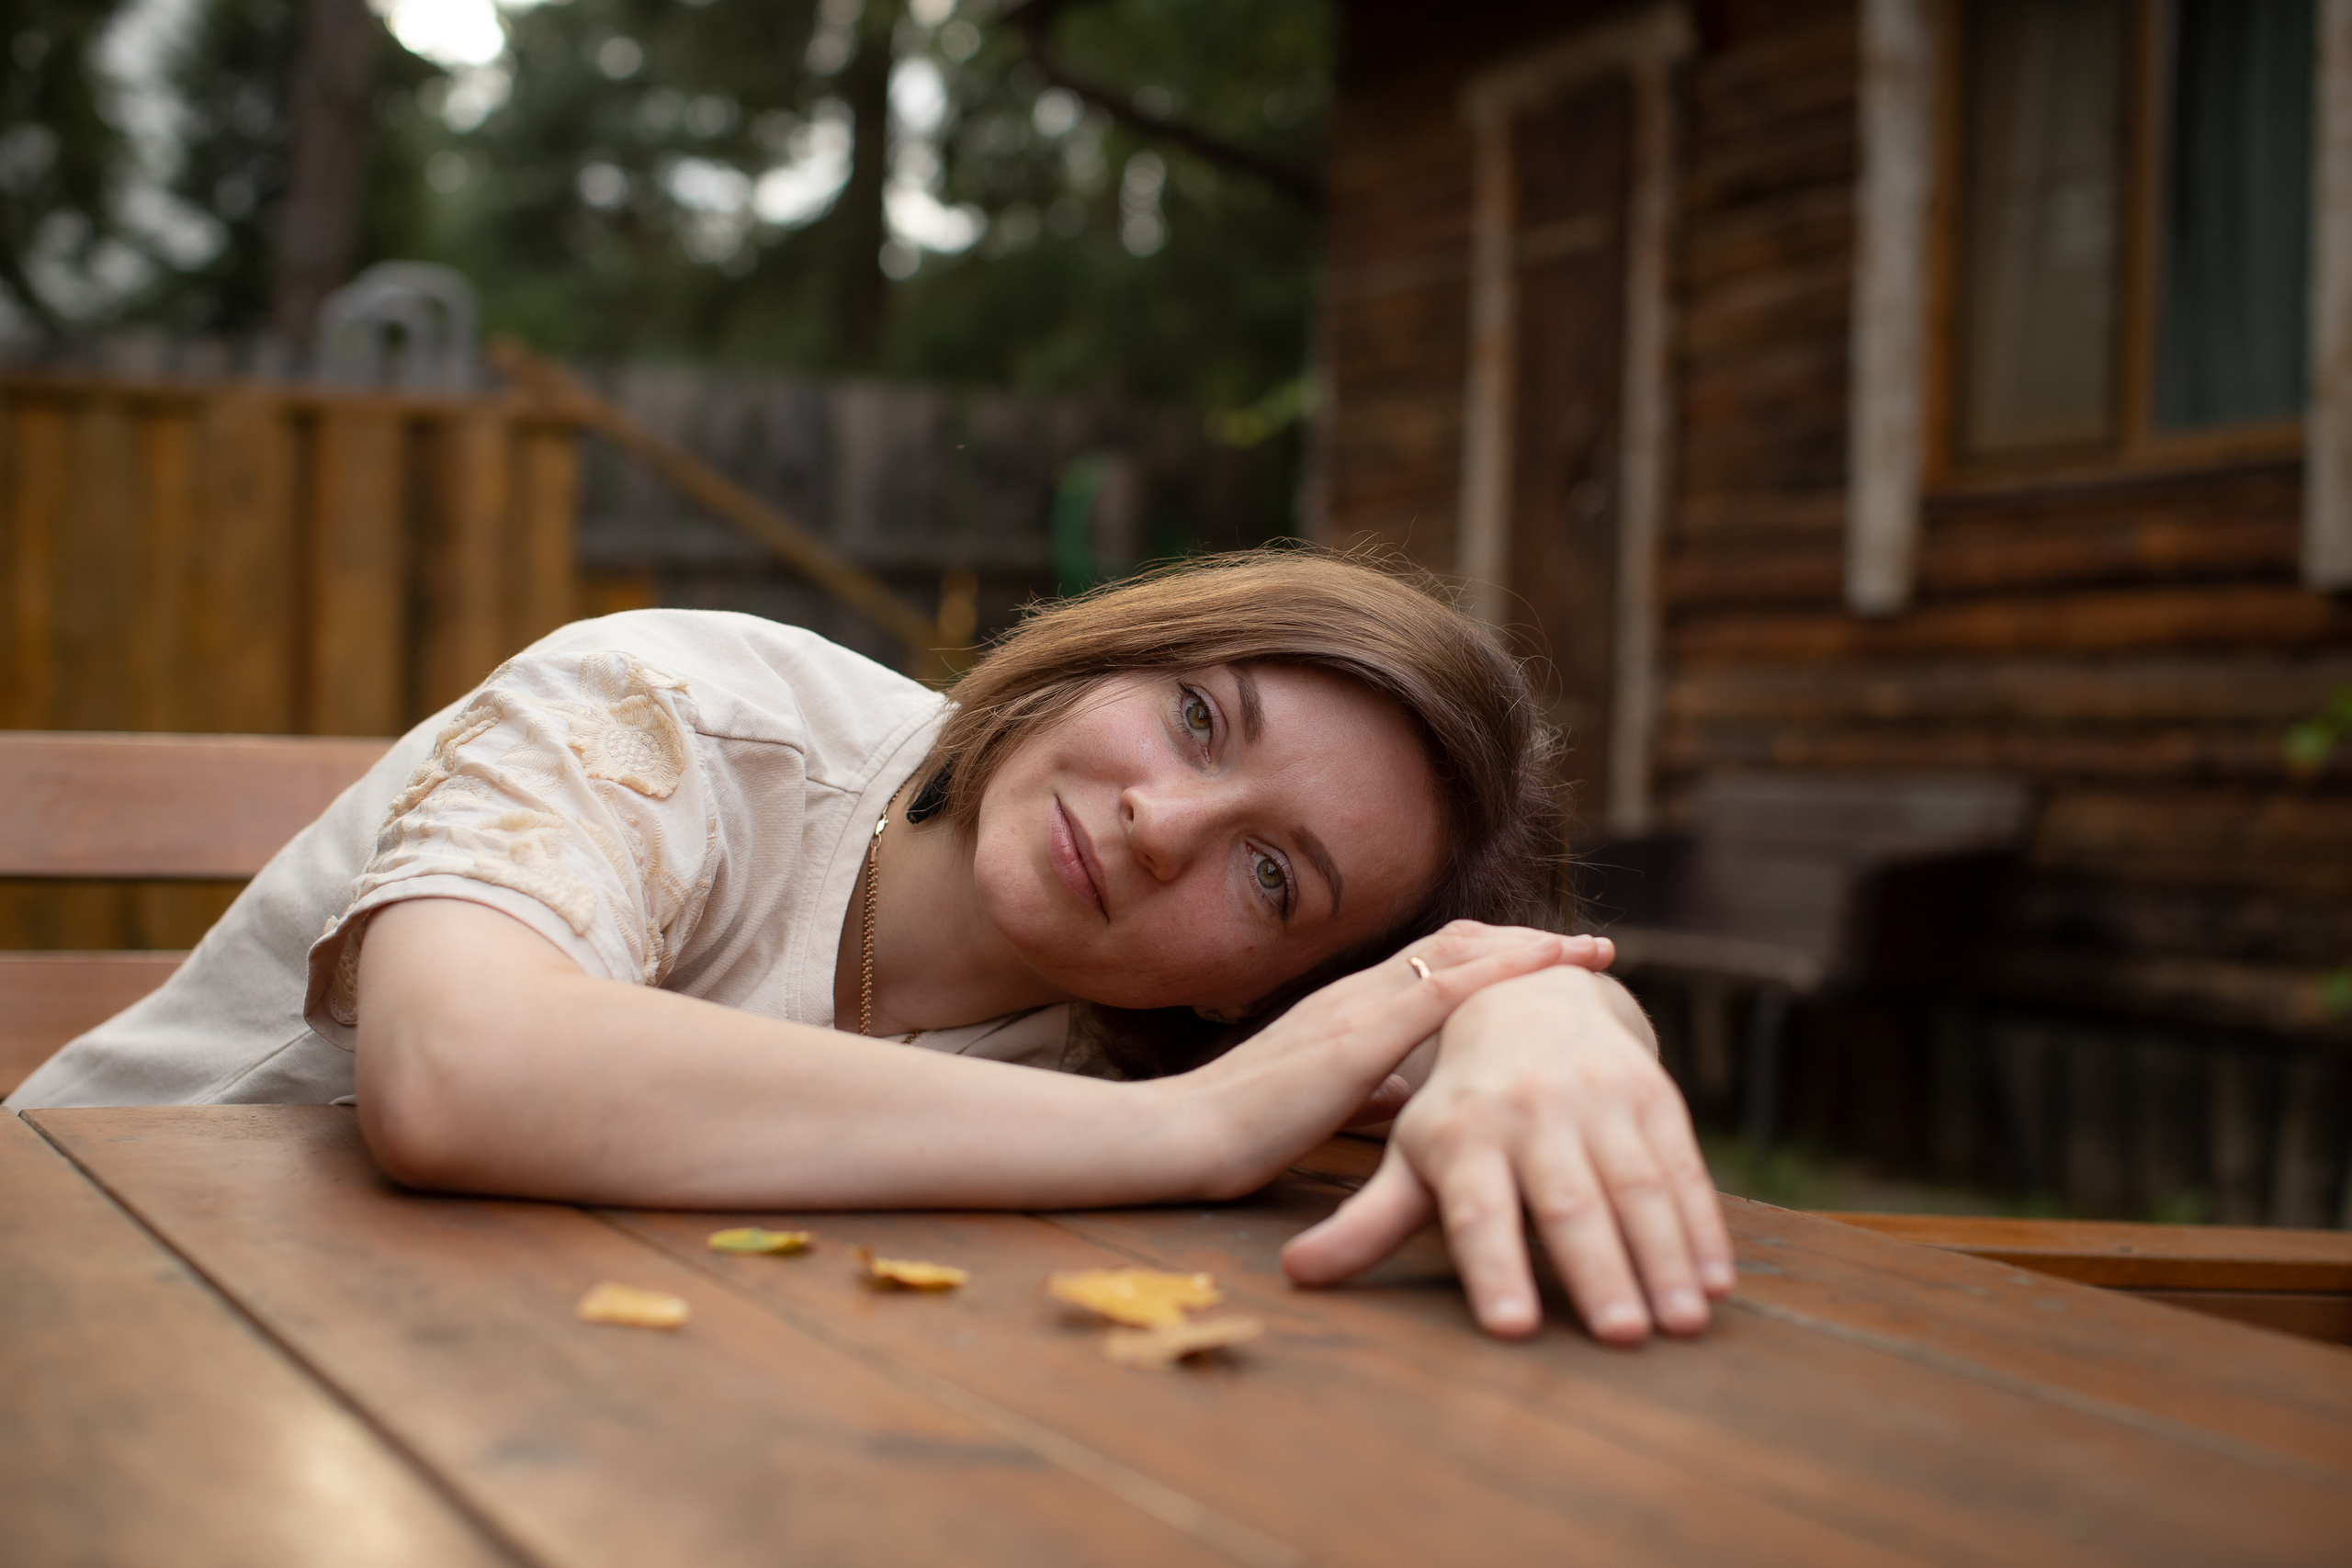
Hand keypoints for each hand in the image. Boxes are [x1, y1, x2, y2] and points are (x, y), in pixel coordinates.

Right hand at [1186, 924, 1617, 1193]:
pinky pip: (1439, 990)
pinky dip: (1498, 974)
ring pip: (1456, 954)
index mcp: (1348, 1008)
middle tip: (1591, 946)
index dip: (1496, 956)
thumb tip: (1413, 1096)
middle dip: (1527, 942)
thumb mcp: (1322, 1104)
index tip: (1552, 959)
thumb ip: (1367, 1092)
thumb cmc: (1239, 1130)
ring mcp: (1356, 1008)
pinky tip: (1542, 971)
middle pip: (1456, 944)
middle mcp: (1357, 992)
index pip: (1434, 961)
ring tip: (1588, 951)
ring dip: (1528, 948)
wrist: (1179, 1134)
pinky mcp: (1355, 1038)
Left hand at [1280, 965, 1734, 1344]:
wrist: (1525, 1002)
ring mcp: (1597, 1100)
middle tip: (1618, 1338)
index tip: (1511, 1329)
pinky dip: (1703, 1226)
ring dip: (1664, 1258)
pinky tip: (1717, 1283)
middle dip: (1595, 1270)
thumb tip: (1295, 1275)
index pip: (1477, 1210)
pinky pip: (1683, 1167)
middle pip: (1565, 1202)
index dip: (1493, 1266)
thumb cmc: (1456, 1106)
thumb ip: (1366, 1222)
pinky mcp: (1652, 1096)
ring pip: (1635, 1186)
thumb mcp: (1409, 1156)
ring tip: (1681, 1325)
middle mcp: (1530, 1113)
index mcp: (1462, 1133)